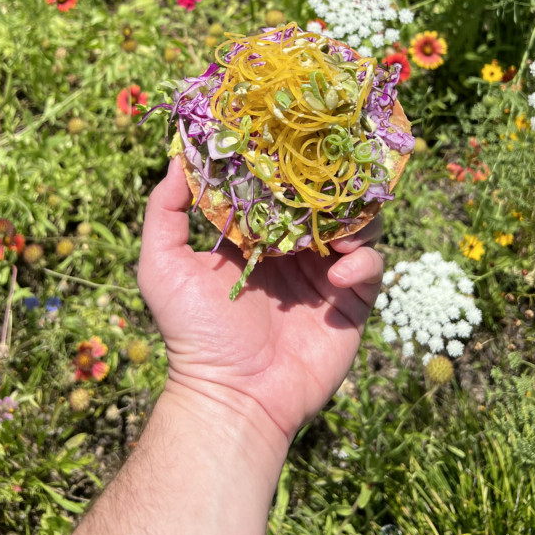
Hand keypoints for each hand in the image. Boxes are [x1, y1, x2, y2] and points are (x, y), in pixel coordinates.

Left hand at [138, 157, 383, 443]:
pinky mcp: (350, 303)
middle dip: (333, 186)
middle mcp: (293, 250)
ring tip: (342, 226)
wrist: (232, 396)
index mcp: (255, 237)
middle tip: (338, 170)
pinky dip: (364, 260)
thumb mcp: (163, 266)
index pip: (278, 188)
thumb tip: (175, 158)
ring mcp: (324, 275)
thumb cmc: (193, 332)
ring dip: (356, 219)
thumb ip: (164, 213)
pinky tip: (342, 269)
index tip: (296, 138)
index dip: (288, 165)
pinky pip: (372, 268)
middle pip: (324, 203)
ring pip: (357, 227)